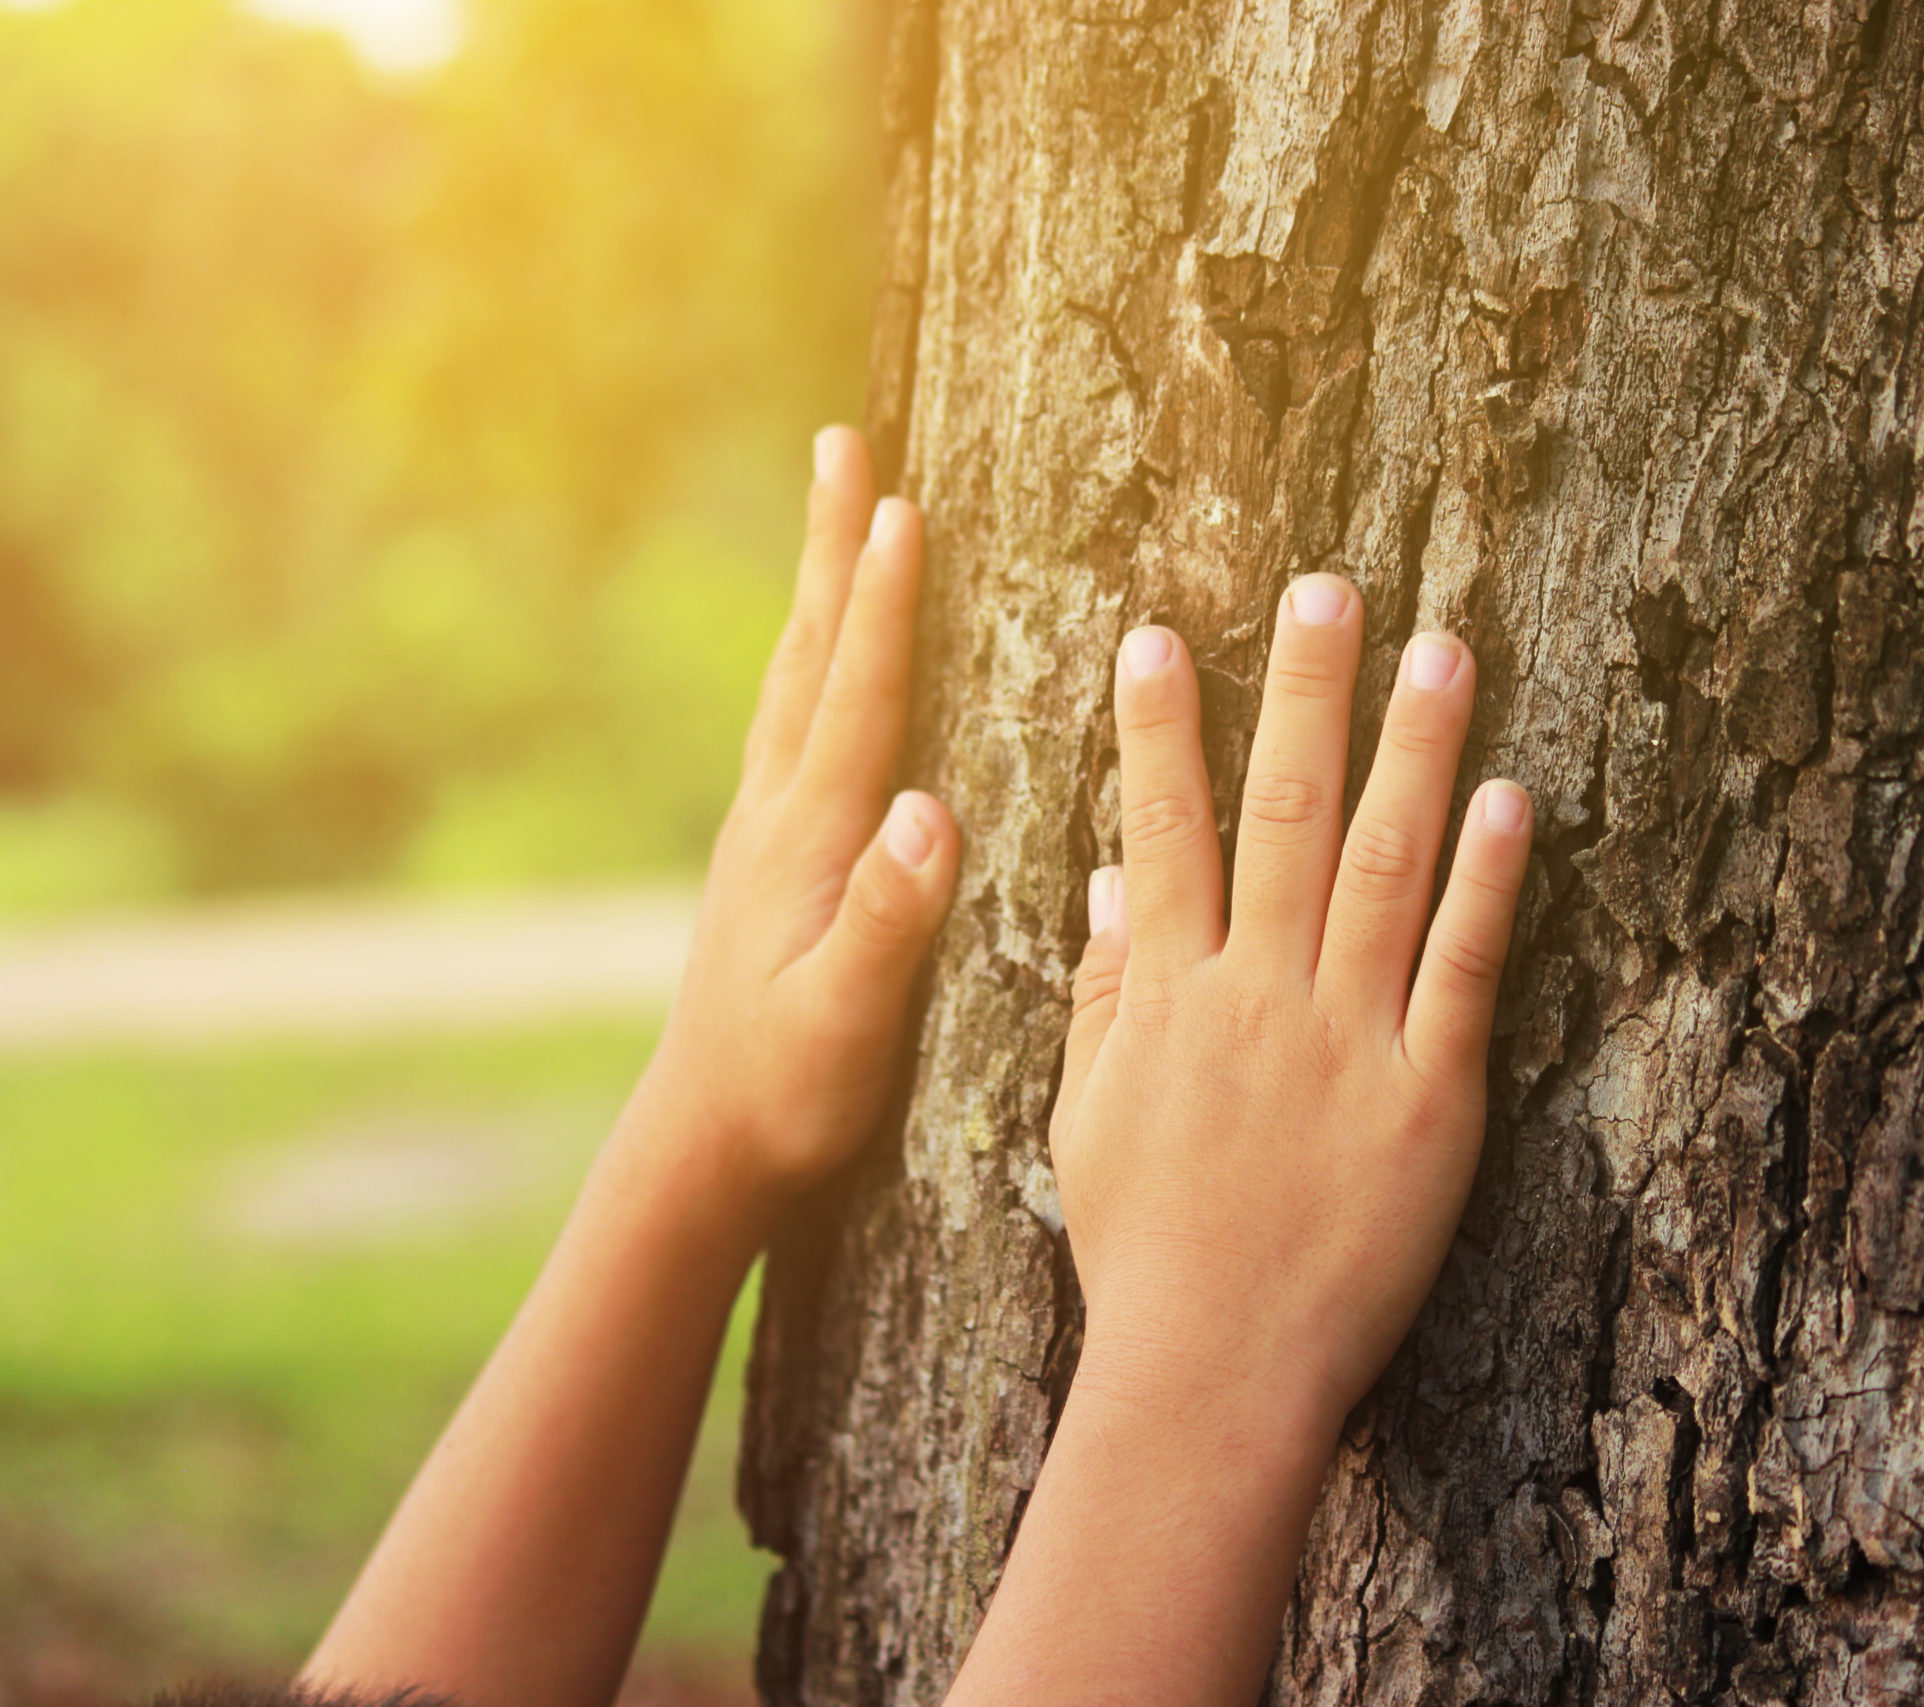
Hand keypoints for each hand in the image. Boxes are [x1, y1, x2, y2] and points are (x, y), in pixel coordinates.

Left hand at [634, 425, 959, 1221]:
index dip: (882, 602)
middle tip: (844, 444)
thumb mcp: (847, 1018)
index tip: (903, 504)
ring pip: (796, 677)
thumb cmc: (789, 1089)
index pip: (855, 696)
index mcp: (808, 838)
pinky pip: (795, 719)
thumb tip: (930, 809)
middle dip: (832, 547)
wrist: (702, 1143)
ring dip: (820, 587)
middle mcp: (777, 813)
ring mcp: (763, 829)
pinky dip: (816, 655)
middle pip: (810, 652)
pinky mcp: (766, 855)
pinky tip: (823, 653)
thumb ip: (887, 917)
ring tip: (841, 510)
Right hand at [1049, 573, 1534, 1428]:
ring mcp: (1350, 1038)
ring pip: (1382, 865)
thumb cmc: (1144, 1252)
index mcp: (1172, 996)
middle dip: (1301, 692)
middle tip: (1325, 589)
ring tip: (1441, 646)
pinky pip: (1465, 969)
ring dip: (1412, 749)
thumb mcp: (1089, 1118)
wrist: (1215, 1370)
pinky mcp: (1434, 1095)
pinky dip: (1490, 883)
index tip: (1158, 634)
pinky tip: (1514, 799)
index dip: (1157, 728)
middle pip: (1281, 815)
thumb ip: (1104, 994)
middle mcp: (1260, 995)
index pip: (1162, 832)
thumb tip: (1109, 881)